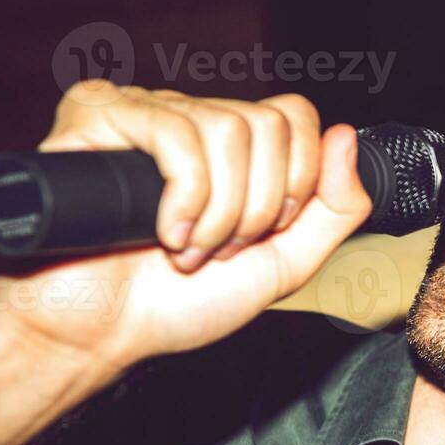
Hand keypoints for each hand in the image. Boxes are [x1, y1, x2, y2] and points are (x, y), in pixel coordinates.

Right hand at [0, 81, 370, 444]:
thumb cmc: (180, 301)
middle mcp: (189, 117)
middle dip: (256, 206)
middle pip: (268, 124)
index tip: (262, 231)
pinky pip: (174, 133)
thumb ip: (334, 208)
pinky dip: (185, 198)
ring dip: (219, 211)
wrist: (104, 333)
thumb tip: (347, 136)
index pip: (294, 114)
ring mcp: (142, 111)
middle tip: (220, 247)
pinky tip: (163, 233)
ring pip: (228, 128)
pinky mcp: (97, 115)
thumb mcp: (285, 261)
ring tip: (187, 248)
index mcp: (231, 145)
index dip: (295, 181)